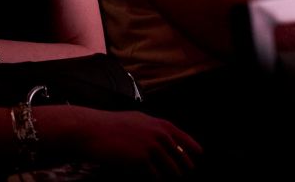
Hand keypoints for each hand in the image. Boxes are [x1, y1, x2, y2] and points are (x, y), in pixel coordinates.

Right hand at [63, 109, 201, 177]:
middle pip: (179, 155)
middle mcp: (158, 135)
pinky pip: (155, 176)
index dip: (192, 146)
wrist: (93, 131)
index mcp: (158, 124)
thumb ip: (153, 127)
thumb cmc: (112, 125)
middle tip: (187, 173)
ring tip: (172, 181)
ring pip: (170, 168)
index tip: (200, 154)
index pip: (182, 136)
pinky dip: (157, 180)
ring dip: (172, 176)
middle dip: (184, 166)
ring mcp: (151, 148)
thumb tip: (165, 137)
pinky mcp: (141, 161)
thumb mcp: (137, 119)